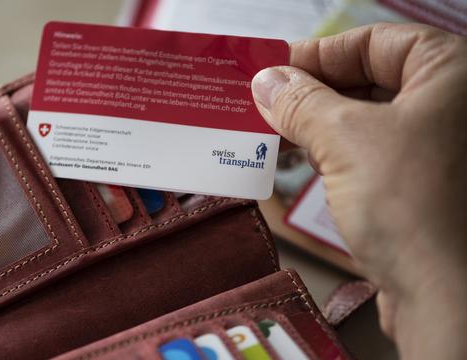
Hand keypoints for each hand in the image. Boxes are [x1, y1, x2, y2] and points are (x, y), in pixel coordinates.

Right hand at [251, 23, 466, 358]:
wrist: (444, 296)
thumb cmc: (410, 206)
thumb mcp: (345, 139)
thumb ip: (301, 102)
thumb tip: (265, 81)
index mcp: (453, 74)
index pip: (375, 42)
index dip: (319, 54)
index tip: (273, 71)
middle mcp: (454, 106)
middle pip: (371, 79)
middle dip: (313, 93)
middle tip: (265, 104)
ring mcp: (440, 148)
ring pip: (368, 119)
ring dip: (318, 124)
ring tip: (273, 133)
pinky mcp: (424, 184)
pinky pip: (372, 152)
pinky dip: (334, 152)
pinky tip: (301, 159)